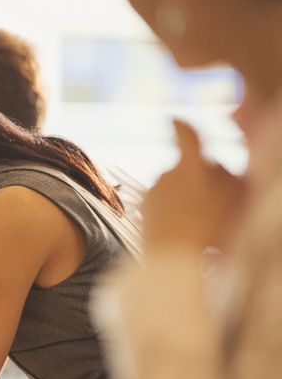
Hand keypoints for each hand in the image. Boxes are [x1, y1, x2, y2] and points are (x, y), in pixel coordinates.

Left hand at [144, 120, 245, 252]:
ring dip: (184, 197)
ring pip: (173, 187)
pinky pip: (161, 203)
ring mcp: (153, 192)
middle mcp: (167, 173)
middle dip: (200, 178)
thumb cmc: (210, 227)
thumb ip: (227, 176)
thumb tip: (215, 166)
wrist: (171, 258)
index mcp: (190, 166)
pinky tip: (182, 227)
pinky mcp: (143, 209)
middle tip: (215, 203)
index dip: (182, 126)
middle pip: (188, 168)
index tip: (174, 120)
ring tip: (199, 222)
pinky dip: (170, 210)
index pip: (185, 135)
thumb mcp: (234, 197)